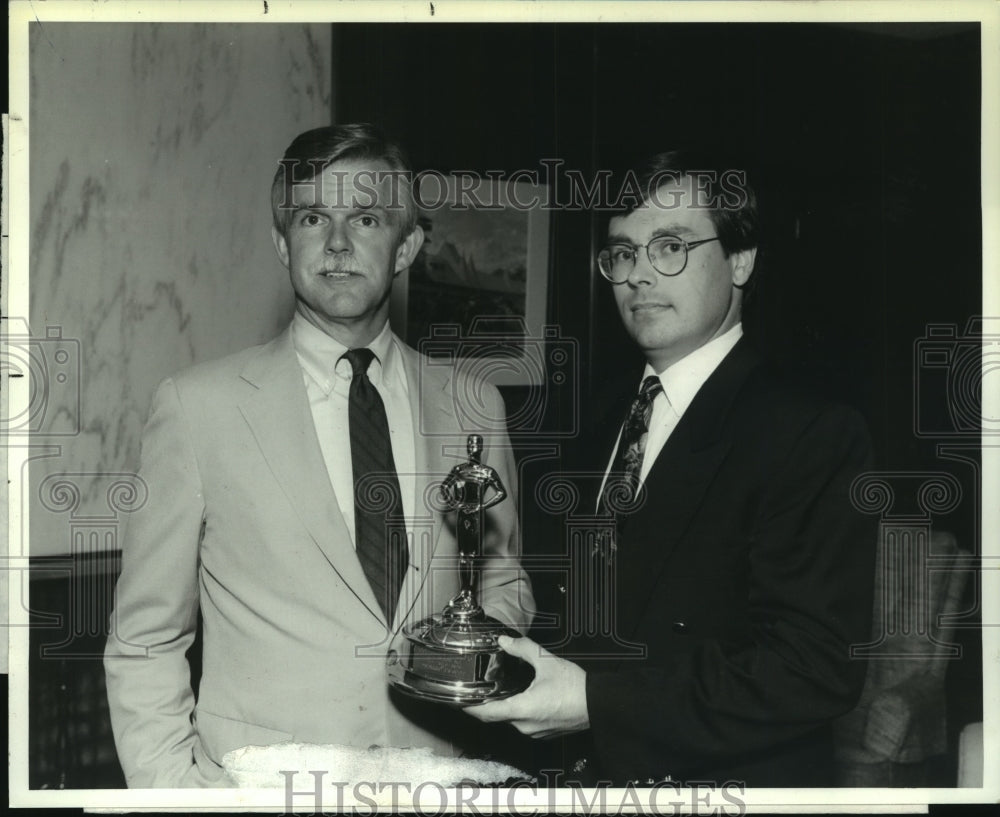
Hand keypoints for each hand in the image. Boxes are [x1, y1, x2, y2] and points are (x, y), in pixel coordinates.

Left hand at [464, 635, 588, 737]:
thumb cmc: (575, 687)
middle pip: (497, 716)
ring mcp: (535, 731)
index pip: (485, 713)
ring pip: (511, 719)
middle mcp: (525, 725)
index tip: (459, 700)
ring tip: (503, 688)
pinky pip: (524, 723)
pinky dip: (519, 710)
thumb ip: (522, 648)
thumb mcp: (546, 661)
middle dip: (488, 702)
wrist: (600, 704)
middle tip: (482, 686)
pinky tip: (524, 696)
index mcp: (521, 709)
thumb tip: (505, 641)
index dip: (469, 708)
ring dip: (505, 706)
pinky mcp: (544, 732)